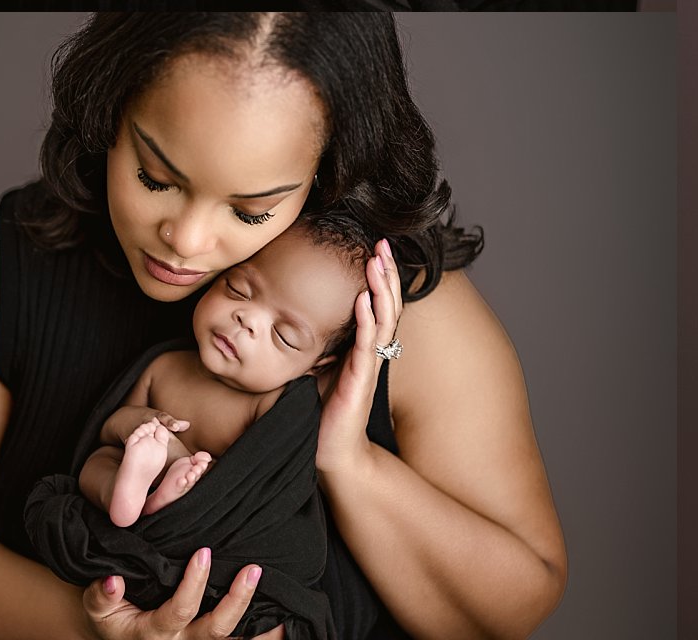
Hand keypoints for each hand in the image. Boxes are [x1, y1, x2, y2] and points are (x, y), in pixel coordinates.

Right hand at [81, 548, 279, 638]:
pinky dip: (257, 629)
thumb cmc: (111, 613)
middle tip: (252, 570)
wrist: (120, 633)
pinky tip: (276, 612)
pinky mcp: (206, 638)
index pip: (179, 612)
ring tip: (265, 581)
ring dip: (250, 610)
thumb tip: (112, 581)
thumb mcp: (97, 606)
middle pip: (214, 631)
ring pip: (228, 636)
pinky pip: (235, 637)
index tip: (204, 553)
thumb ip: (102, 595)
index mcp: (152, 634)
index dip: (194, 585)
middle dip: (236, 601)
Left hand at [317, 239, 404, 472]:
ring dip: (380, 288)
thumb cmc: (327, 412)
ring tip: (375, 262)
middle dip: (387, 273)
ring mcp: (369, 365)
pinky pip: (367, 346)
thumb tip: (308, 315)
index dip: (382, 277)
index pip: (381, 304)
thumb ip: (328, 344)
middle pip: (389, 304)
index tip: (377, 248)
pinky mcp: (360, 380)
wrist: (333, 453)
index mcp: (367, 348)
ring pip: (383, 319)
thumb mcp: (326, 369)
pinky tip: (362, 300)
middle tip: (383, 244)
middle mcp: (373, 353)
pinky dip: (366, 320)